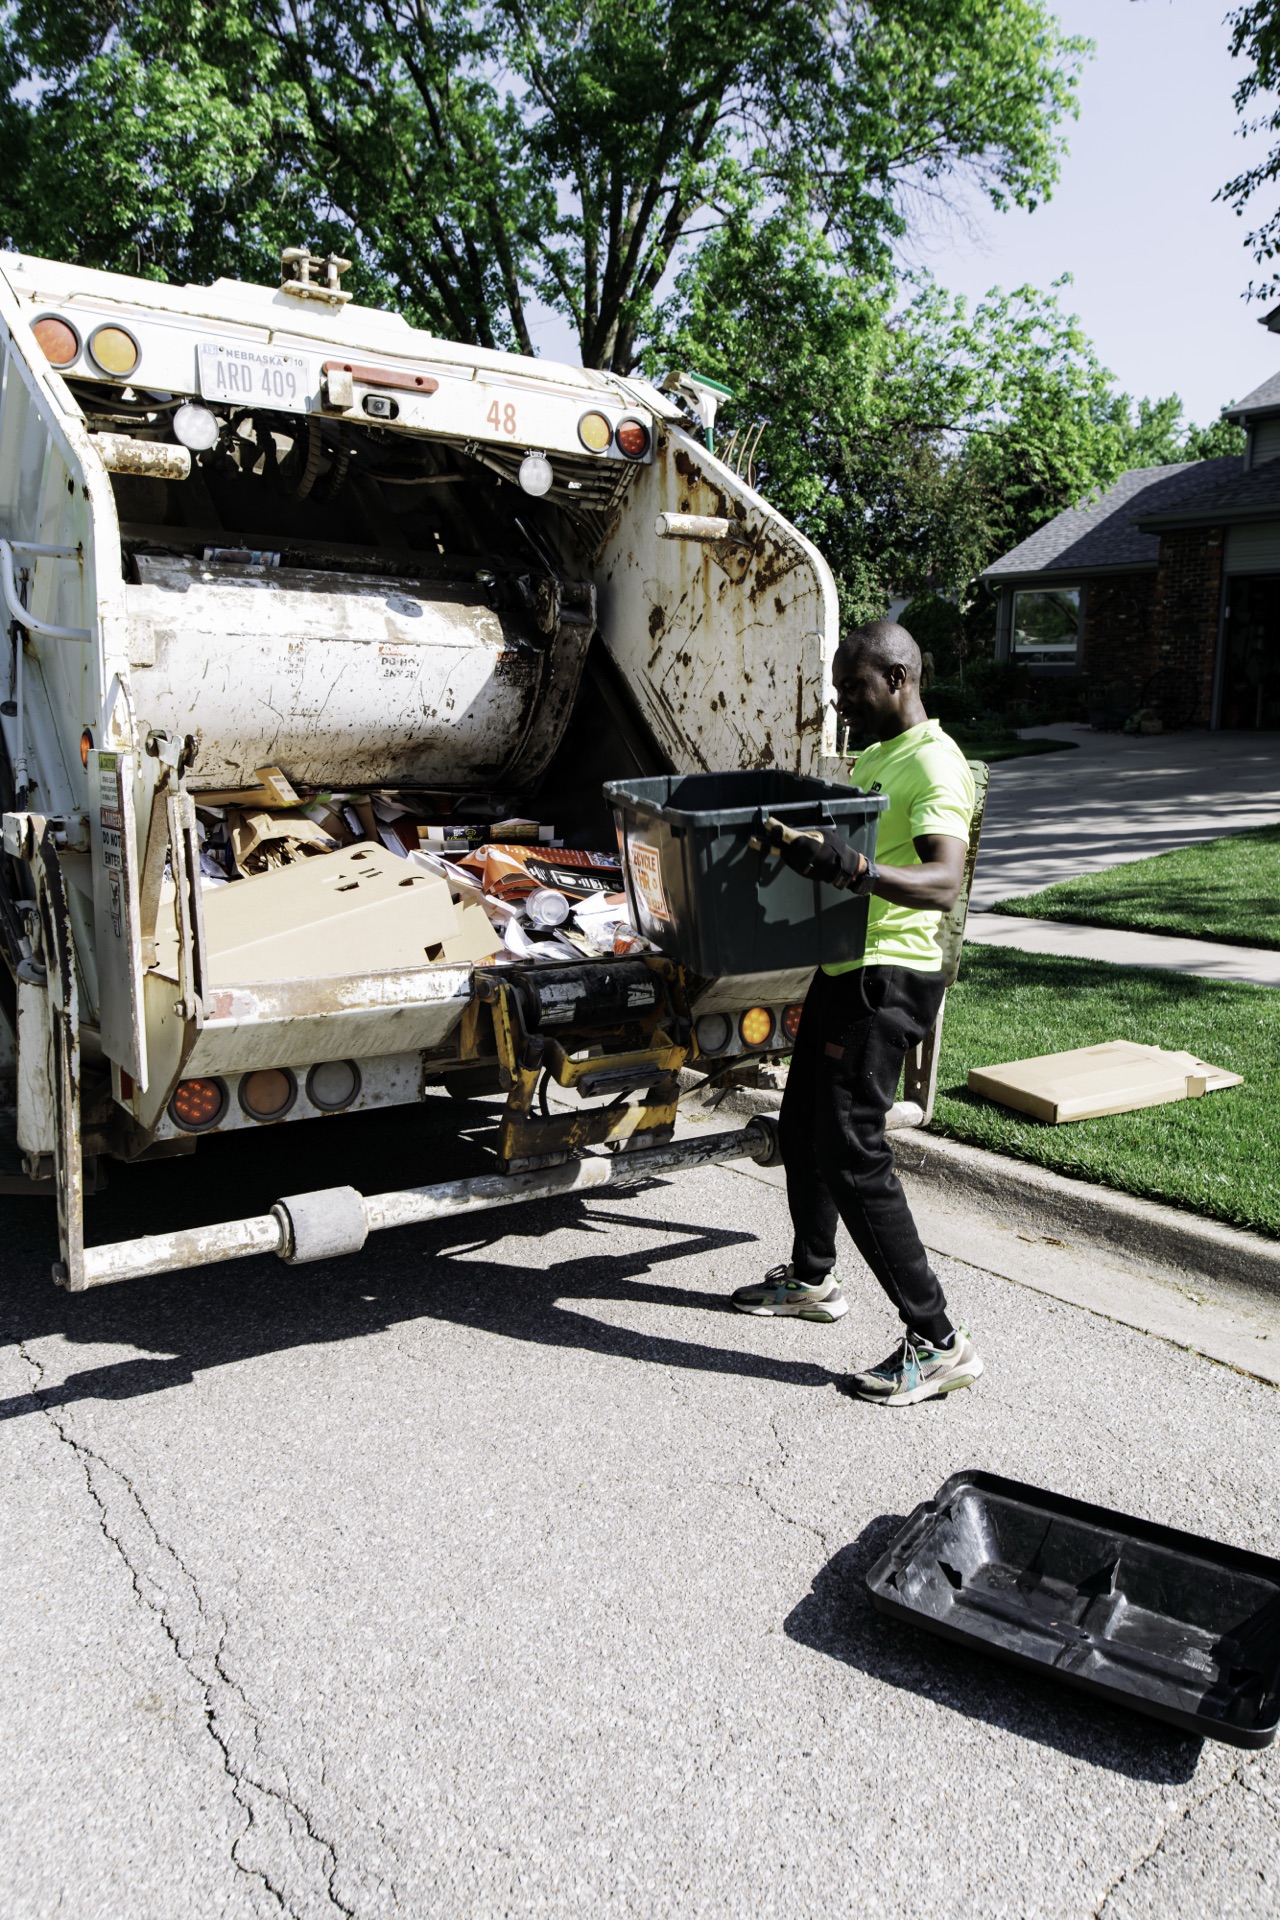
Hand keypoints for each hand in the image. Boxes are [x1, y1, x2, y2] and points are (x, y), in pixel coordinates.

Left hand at [761, 819, 875, 893]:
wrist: (843, 868)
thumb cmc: (834, 846)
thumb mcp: (821, 834)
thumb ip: (805, 833)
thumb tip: (790, 833)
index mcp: (804, 842)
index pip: (786, 834)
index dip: (775, 828)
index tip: (767, 822)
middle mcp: (799, 855)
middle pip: (778, 848)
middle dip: (764, 844)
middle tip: (751, 840)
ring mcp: (798, 865)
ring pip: (783, 854)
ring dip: (774, 849)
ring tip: (760, 843)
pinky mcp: (799, 871)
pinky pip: (790, 861)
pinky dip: (788, 855)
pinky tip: (788, 851)